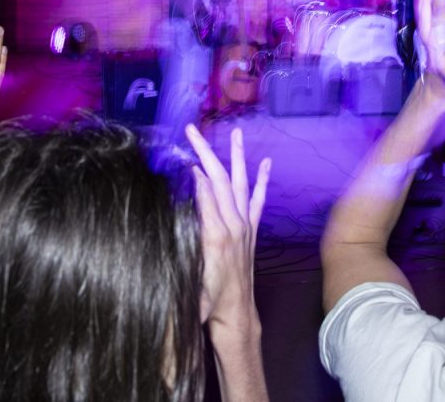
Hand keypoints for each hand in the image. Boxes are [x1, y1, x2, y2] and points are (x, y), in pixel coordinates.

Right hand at [188, 124, 270, 332]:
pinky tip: (265, 162)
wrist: (235, 312)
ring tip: (236, 133)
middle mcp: (233, 224)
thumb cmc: (207, 299)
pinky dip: (261, 179)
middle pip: (218, 179)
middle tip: (192, 131)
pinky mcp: (251, 229)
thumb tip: (179, 216)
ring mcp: (245, 225)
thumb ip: (185, 247)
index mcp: (215, 234)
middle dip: (205, 153)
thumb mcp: (190, 276)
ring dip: (236, 156)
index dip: (194, 172)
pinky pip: (257, 198)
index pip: (204, 193)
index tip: (183, 153)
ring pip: (239, 182)